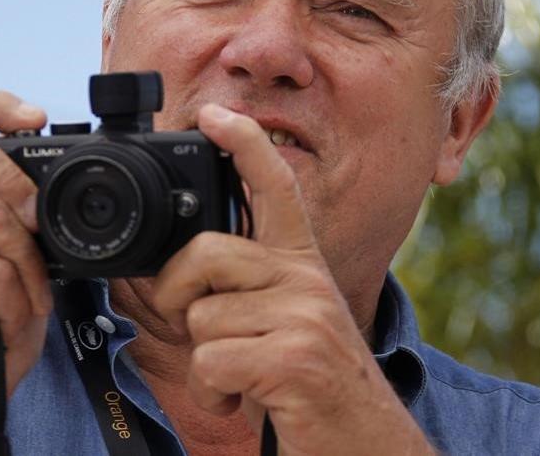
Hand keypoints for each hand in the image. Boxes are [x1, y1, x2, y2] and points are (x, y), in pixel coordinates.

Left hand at [153, 103, 432, 454]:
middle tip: (192, 330)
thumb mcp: (283, 326)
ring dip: (203, 362)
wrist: (364, 445)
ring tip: (240, 380)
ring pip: (201, 318)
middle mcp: (306, 280)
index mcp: (301, 266)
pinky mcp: (295, 358)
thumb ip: (246, 291)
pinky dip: (213, 392)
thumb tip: (181, 273)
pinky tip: (243, 401)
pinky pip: (212, 362)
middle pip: (206, 254)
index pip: (276, 188)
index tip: (213, 115)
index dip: (244, 145)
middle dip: (175, 295)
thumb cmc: (307, 388)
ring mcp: (304, 316)